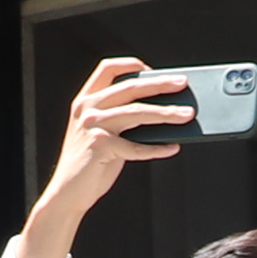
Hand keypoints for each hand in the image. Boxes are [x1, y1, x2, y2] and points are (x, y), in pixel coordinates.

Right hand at [19, 56, 192, 257]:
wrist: (68, 192)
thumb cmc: (91, 163)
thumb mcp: (103, 133)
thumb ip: (122, 119)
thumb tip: (162, 112)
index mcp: (85, 100)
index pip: (108, 69)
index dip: (131, 65)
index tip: (153, 70)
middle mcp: (87, 109)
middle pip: (130, 88)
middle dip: (160, 84)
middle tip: (183, 84)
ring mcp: (93, 127)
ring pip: (136, 113)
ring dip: (166, 113)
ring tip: (188, 114)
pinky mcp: (101, 147)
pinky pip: (137, 147)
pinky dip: (158, 148)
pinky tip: (173, 147)